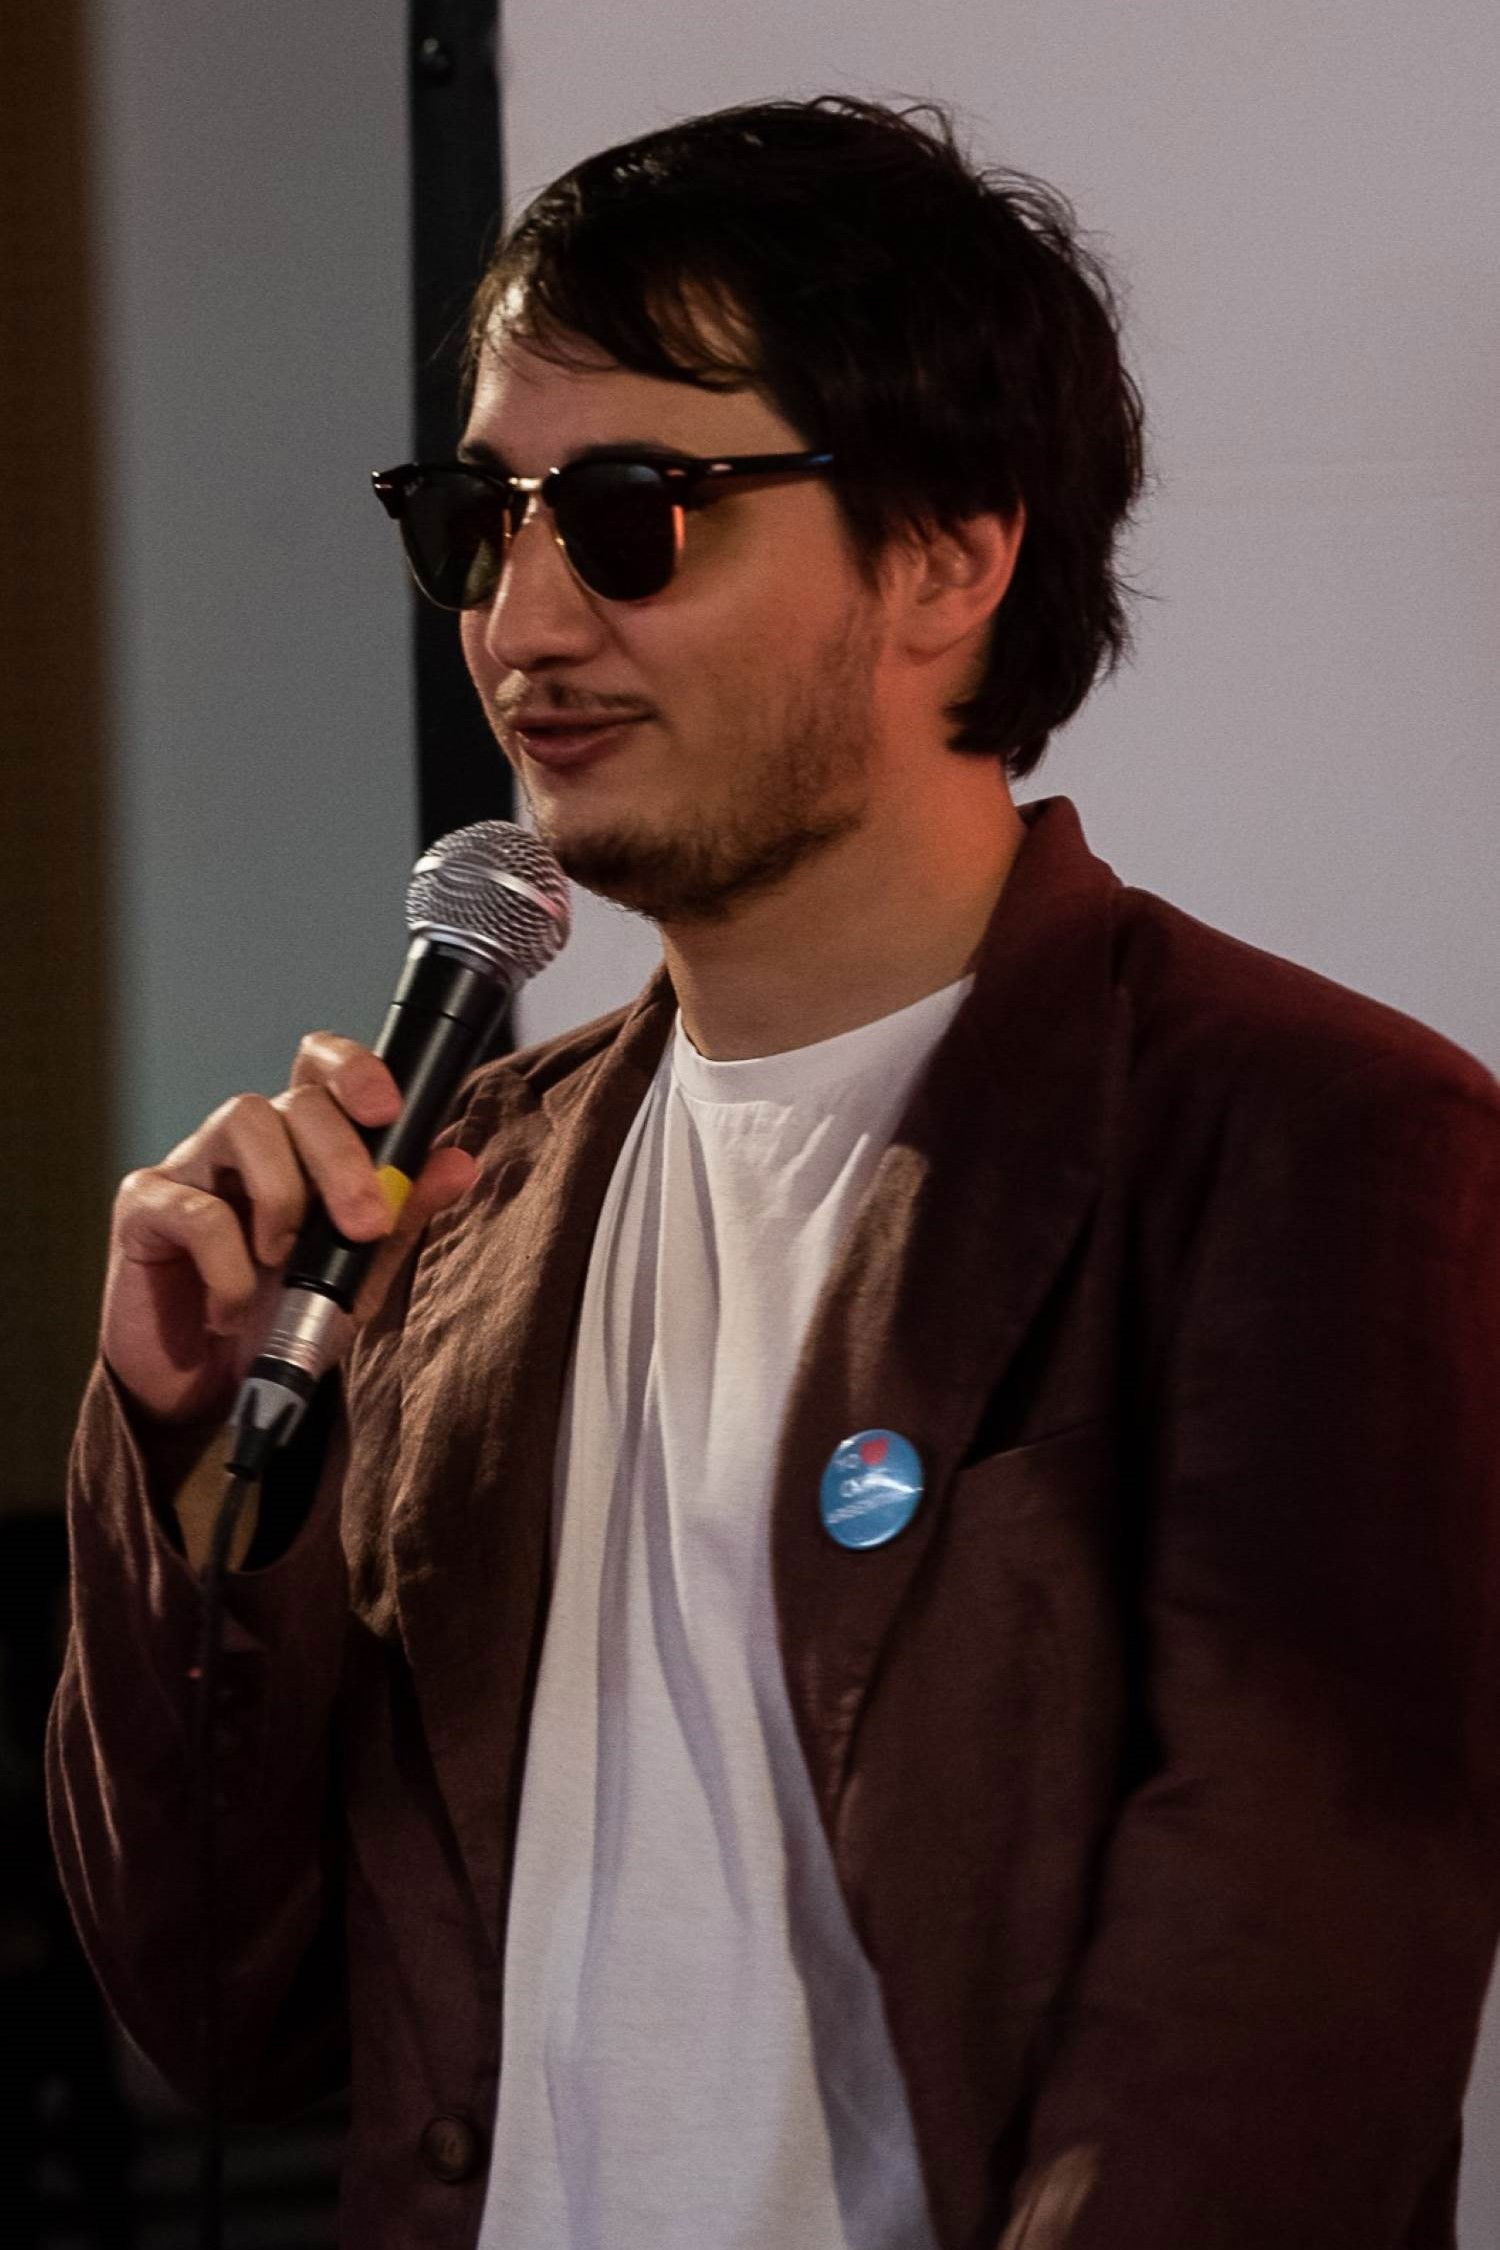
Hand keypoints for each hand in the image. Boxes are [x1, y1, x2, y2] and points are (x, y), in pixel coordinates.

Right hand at [100, 1033, 478, 1426]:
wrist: (208, 1391)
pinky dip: (228, 1267)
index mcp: (302, 1146)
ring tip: (284, 1262)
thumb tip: (458, 1163)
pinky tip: (232, 1309)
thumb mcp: (355, 1277)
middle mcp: (248, 1142)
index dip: (355, 1070)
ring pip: (245, 1121)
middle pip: (297, 1100)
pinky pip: (196, 1208)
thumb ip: (400, 1220)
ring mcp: (192, 1165)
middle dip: (343, 1159)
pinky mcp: (143, 1206)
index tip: (389, 1111)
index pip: (322, 1069)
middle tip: (364, 1224)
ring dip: (284, 1195)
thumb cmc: (281, 1319)